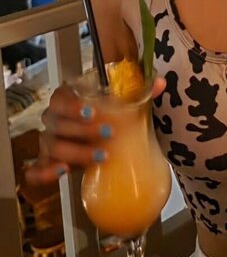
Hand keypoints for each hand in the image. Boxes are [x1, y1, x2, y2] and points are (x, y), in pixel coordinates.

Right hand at [25, 76, 165, 185]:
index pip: (60, 98)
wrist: (104, 144)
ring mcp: (50, 144)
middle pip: (58, 124)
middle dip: (82, 130)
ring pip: (52, 147)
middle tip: (108, 133)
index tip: (92, 112)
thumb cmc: (109, 119)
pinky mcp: (48, 165)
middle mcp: (54, 120)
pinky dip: (44, 173)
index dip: (72, 105)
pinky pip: (35, 170)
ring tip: (100, 156)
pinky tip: (62, 172)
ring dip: (75, 152)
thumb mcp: (125, 106)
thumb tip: (160, 83)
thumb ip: (142, 93)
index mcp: (67, 100)